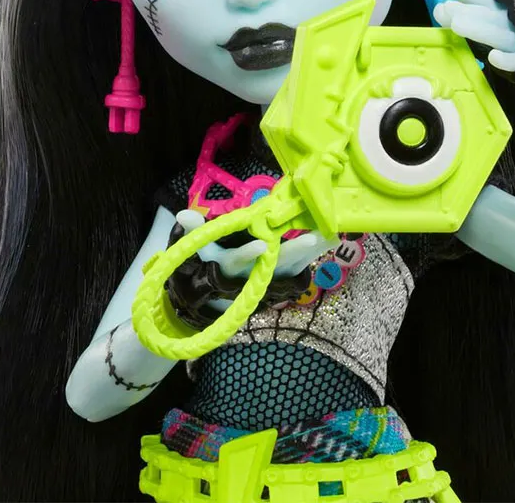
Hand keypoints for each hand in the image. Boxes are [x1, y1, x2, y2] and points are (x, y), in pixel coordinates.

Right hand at [174, 210, 336, 279]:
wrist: (222, 299)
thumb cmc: (211, 265)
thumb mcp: (200, 250)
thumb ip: (195, 231)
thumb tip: (181, 215)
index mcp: (231, 266)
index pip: (239, 260)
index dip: (249, 254)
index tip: (262, 245)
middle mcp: (254, 274)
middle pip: (276, 264)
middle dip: (294, 251)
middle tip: (312, 239)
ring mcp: (272, 277)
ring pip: (294, 264)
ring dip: (312, 250)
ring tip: (330, 235)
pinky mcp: (284, 277)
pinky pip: (303, 264)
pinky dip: (316, 252)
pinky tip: (333, 238)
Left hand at [433, 0, 514, 71]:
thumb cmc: (511, 30)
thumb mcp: (490, 15)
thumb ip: (464, 11)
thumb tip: (439, 8)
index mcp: (498, 7)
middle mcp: (507, 19)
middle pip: (486, 13)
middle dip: (466, 10)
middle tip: (446, 7)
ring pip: (497, 34)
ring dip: (478, 29)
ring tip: (456, 25)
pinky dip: (506, 59)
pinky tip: (493, 57)